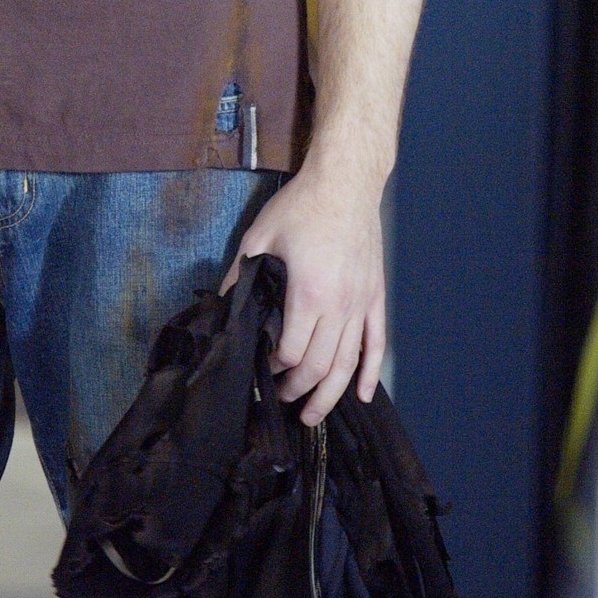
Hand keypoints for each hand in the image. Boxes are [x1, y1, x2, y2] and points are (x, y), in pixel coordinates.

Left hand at [221, 154, 385, 425]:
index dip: (276, 368)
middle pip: (320, 365)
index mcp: (308, 292)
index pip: (292, 350)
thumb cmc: (300, 207)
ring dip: (330, 393)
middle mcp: (339, 305)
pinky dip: (370, 372)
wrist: (345, 183)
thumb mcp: (259, 237)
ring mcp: (362, 303)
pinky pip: (376, 342)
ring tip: (313, 414)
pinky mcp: (376, 296)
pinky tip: (362, 394)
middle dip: (298, 389)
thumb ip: (241, 275)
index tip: (263, 369)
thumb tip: (222, 306)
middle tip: (281, 399)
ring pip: (348, 363)